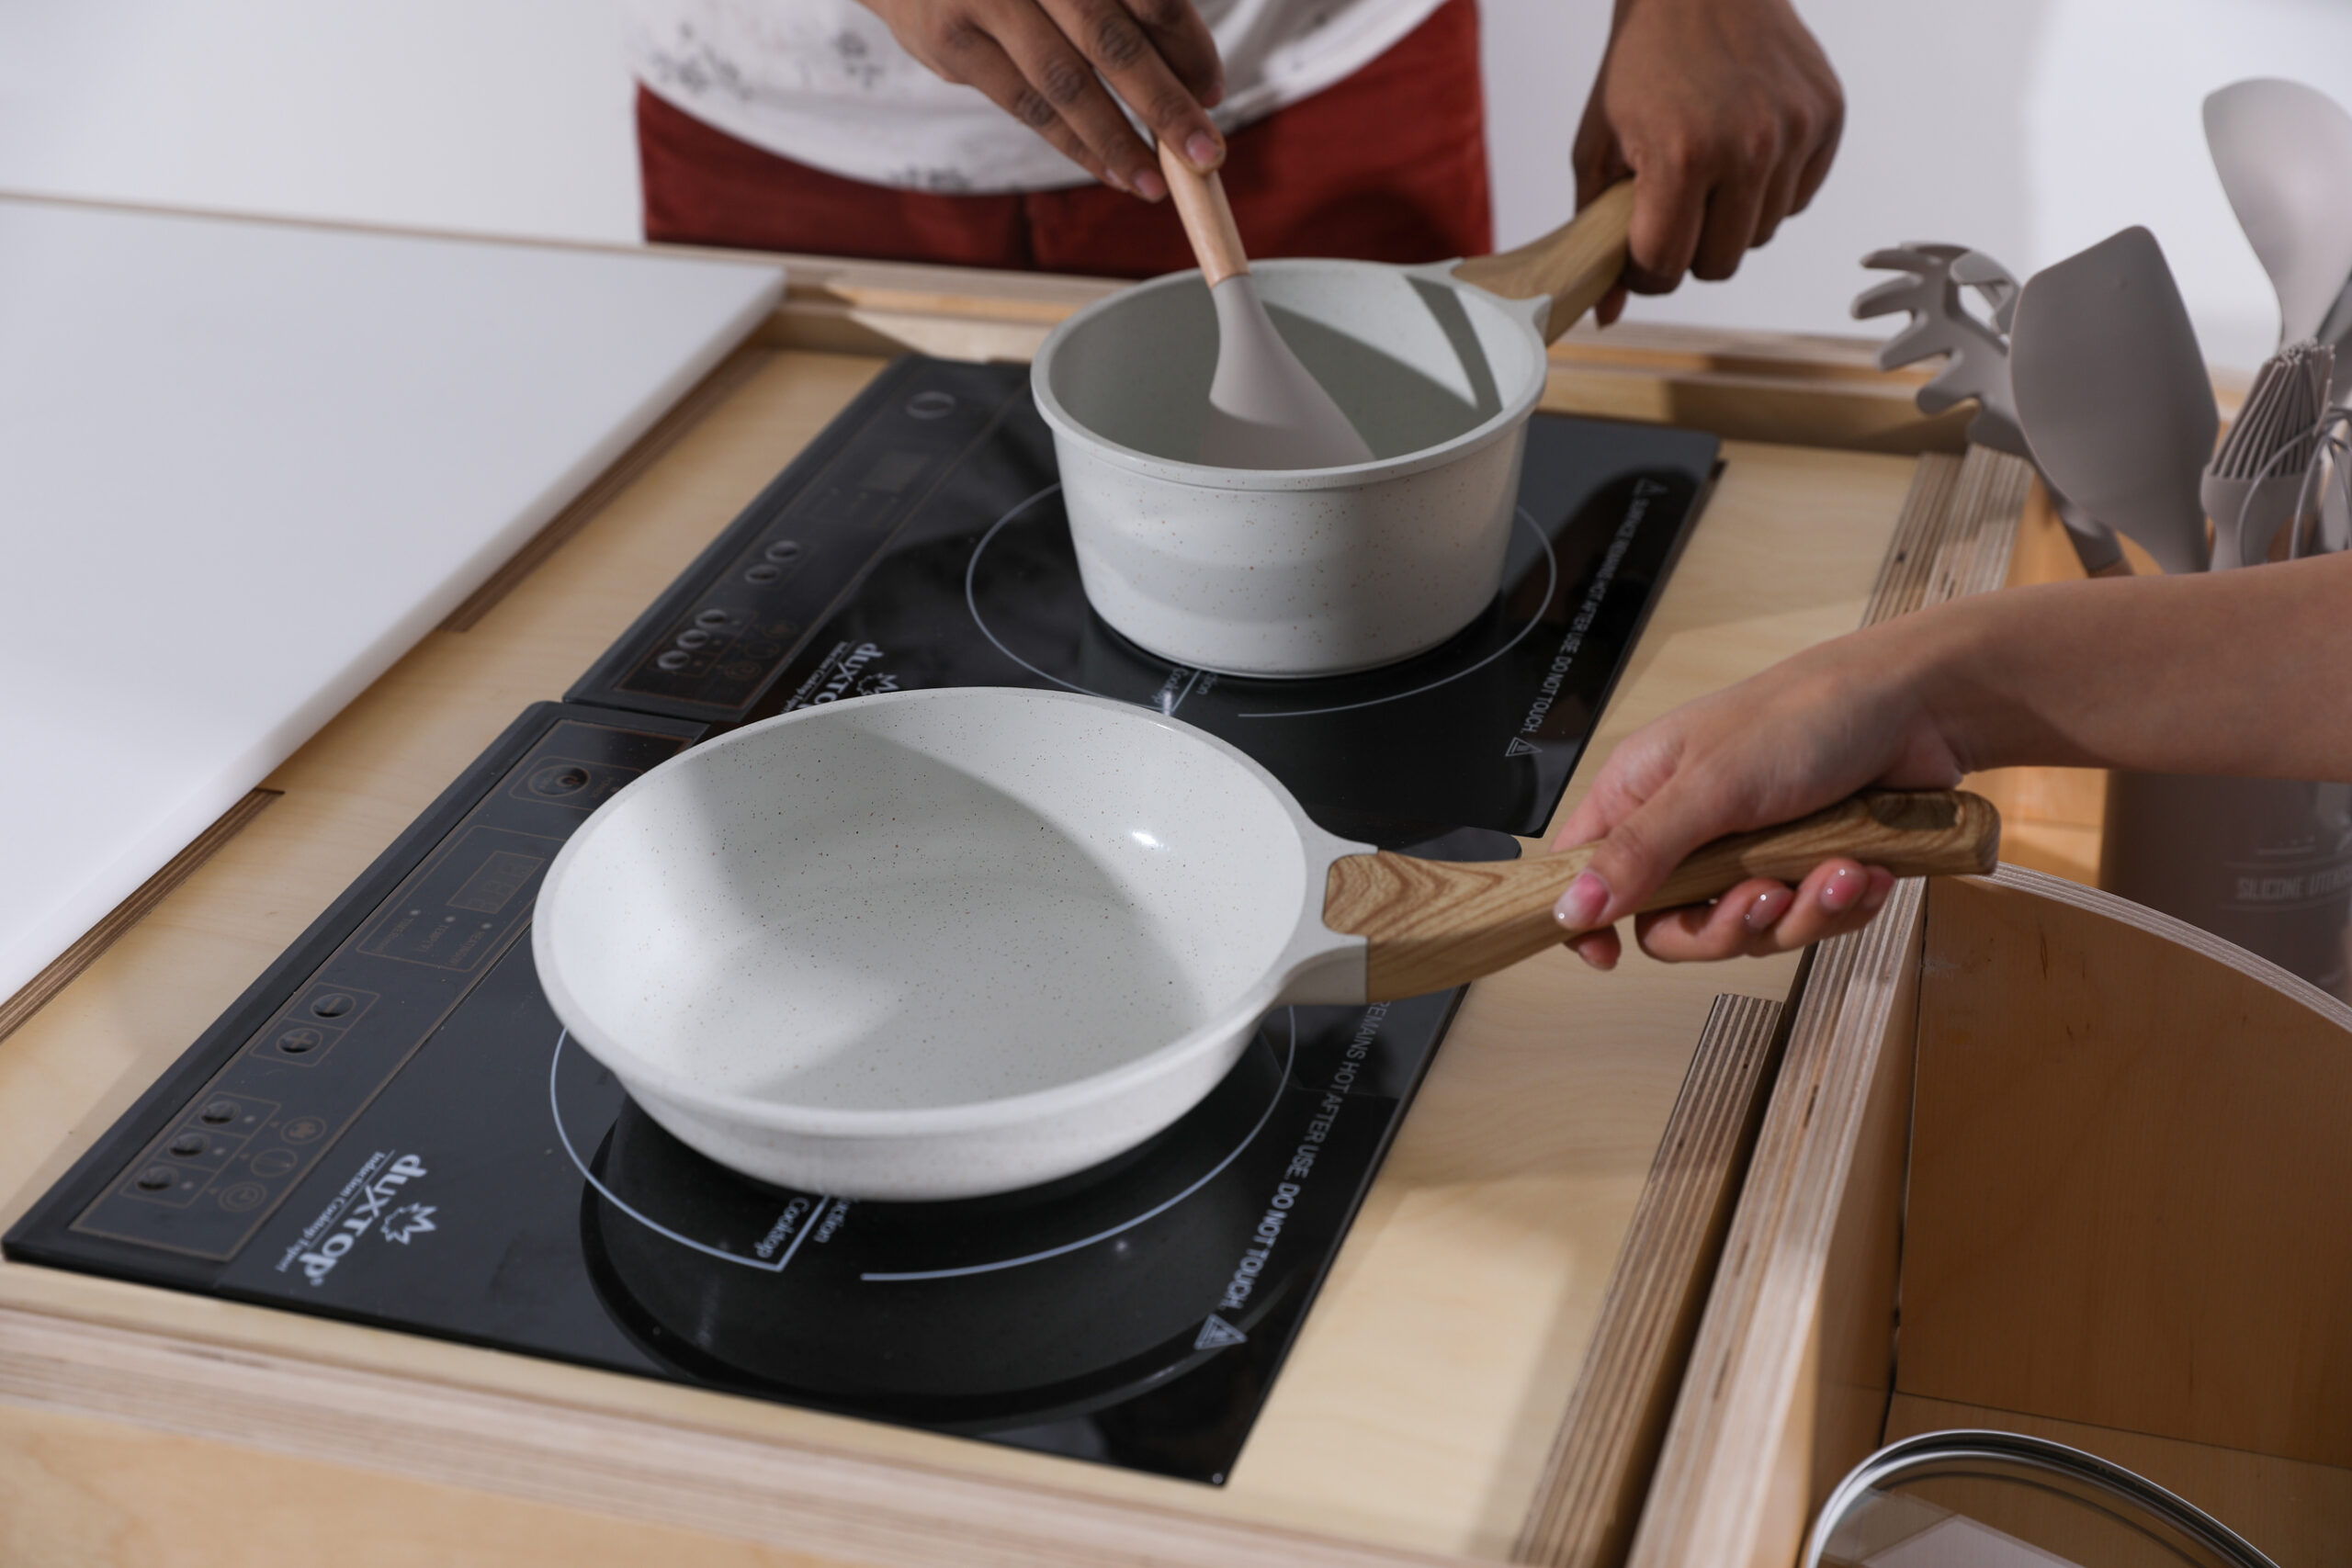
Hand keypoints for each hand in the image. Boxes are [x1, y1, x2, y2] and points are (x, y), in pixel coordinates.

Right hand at [860, 0, 1226, 198]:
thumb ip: (1124, 7)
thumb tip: (1193, 82)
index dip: (1187, 45)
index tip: (1212, 91)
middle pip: (1109, 39)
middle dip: (1163, 104)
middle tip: (1204, 154)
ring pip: (1064, 83)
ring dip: (1117, 142)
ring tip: (1154, 184)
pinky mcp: (953, 42)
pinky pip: (1027, 106)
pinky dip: (1074, 146)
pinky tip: (1109, 170)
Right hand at [1549, 618, 1965, 968]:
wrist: (1919, 707)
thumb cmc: (1806, 715)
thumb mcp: (1711, 785)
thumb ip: (1638, 852)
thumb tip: (1571, 909)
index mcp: (1643, 793)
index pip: (1586, 872)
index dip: (1591, 920)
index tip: (1609, 957)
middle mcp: (1690, 829)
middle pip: (1673, 926)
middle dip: (1728, 925)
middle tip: (1767, 895)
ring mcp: (1749, 853)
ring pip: (1749, 932)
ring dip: (1802, 912)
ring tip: (1841, 871)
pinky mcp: (1806, 868)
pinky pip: (1807, 924)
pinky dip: (1841, 906)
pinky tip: (1866, 870)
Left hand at [1575, 0, 1842, 323]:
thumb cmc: (1639, 65)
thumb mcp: (1597, 147)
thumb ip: (1595, 232)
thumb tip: (1605, 315)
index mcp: (1683, 155)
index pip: (1665, 268)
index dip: (1643, 270)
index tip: (1635, 246)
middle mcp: (1748, 146)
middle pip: (1719, 265)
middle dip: (1689, 250)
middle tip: (1671, 207)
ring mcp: (1795, 130)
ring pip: (1761, 235)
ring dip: (1730, 219)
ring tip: (1707, 167)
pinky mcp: (1828, 116)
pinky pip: (1797, 200)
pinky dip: (1769, 190)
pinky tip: (1743, 148)